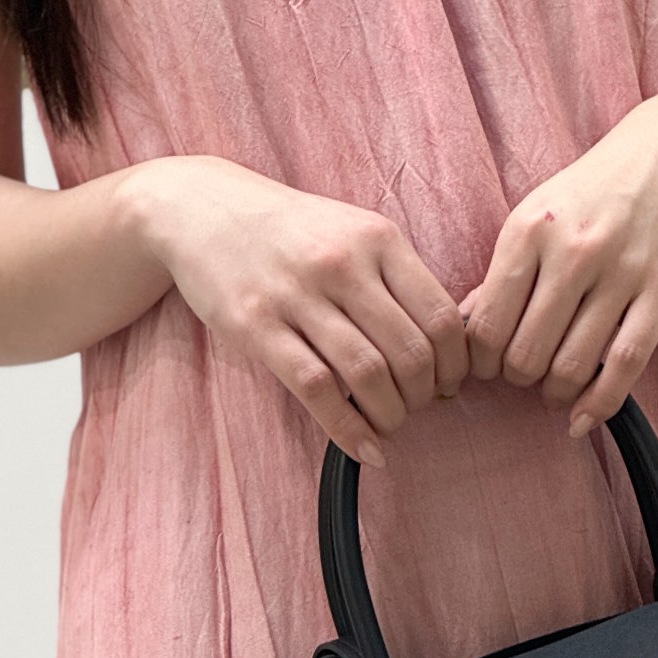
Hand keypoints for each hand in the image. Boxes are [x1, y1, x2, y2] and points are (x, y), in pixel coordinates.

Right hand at [131, 154, 469, 464]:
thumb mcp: (353, 231)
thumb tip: (449, 343)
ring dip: (391, 416)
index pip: (441, 318)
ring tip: (389, 424)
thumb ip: (397, 277)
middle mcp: (341, 264)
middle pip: (411, 353)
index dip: (455, 365)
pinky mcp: (256, 327)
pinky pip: (316, 390)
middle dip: (425, 396)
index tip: (450, 384)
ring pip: (368, 375)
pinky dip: (349, 430)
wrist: (202, 209)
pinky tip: (366, 448)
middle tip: (418, 406)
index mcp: (377, 238)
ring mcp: (296, 295)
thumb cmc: (290, 230)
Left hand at [456, 79, 657, 433]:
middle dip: (518, 379)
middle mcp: (574, 250)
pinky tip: (582, 418)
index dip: (481, 361)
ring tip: (554, 390)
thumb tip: (462, 328)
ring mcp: (622, 272)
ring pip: (574, 365)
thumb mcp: (537, 216)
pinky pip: (625, 365)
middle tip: (524, 376)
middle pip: (527, 352)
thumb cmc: (595, 190)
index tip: (489, 366)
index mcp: (530, 230)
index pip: (487, 324)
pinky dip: (599, 404)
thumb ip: (503, 274)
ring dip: (556, 392)